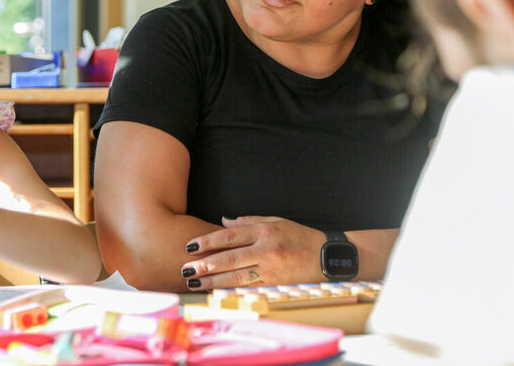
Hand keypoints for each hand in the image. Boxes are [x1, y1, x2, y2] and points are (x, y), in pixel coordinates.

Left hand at [179, 216, 324, 289]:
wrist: (328, 258)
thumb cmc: (300, 237)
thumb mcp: (276, 221)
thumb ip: (248, 222)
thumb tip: (223, 221)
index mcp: (265, 231)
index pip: (229, 236)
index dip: (208, 241)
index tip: (190, 246)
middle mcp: (267, 250)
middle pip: (229, 258)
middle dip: (205, 264)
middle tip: (185, 269)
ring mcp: (271, 269)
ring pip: (236, 277)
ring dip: (212, 281)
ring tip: (194, 283)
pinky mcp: (275, 285)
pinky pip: (248, 287)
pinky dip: (230, 290)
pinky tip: (215, 291)